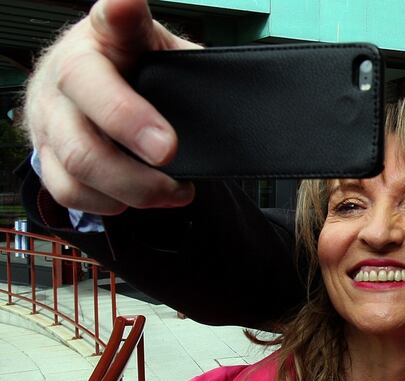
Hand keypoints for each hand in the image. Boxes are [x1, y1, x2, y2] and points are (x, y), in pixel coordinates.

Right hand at [22, 0, 199, 214]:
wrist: (83, 92)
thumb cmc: (132, 72)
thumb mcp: (160, 54)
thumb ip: (184, 66)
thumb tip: (227, 97)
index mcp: (104, 36)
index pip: (112, 18)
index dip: (120, 12)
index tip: (126, 4)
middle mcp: (66, 69)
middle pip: (87, 97)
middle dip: (132, 130)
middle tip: (171, 153)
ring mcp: (48, 113)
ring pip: (78, 158)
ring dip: (134, 185)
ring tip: (174, 191)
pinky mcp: (42, 153)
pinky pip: (68, 191)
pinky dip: (108, 203)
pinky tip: (134, 200)